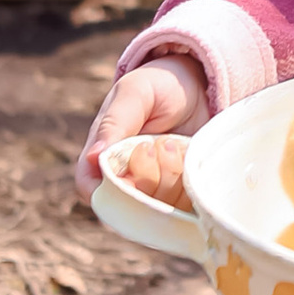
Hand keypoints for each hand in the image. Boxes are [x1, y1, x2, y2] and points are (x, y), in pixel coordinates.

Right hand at [79, 57, 209, 207]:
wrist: (202, 87)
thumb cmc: (160, 86)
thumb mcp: (135, 94)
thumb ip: (114, 123)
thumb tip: (92, 158)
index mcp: (102, 157)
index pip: (92, 190)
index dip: (109, 190)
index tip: (133, 167)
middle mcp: (127, 179)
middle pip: (129, 204)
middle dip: (149, 176)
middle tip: (162, 144)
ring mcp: (155, 190)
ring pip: (158, 209)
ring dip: (171, 176)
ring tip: (175, 145)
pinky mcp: (181, 195)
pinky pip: (185, 207)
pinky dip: (190, 184)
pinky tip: (190, 156)